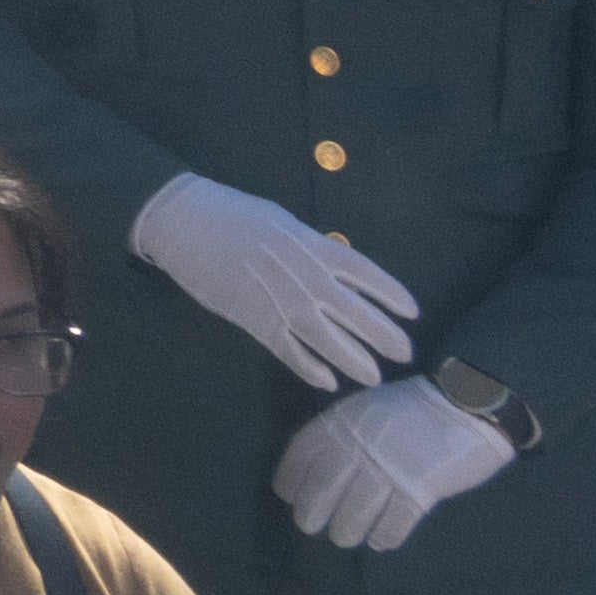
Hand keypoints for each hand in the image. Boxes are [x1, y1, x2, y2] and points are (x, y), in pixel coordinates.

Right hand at [133, 173, 425, 388]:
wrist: (184, 222)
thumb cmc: (232, 214)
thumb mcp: (281, 222)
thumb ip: (310, 247)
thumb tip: (334, 268)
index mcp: (314, 247)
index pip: (367, 276)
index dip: (392, 295)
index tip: (411, 312)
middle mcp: (308, 279)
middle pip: (360, 316)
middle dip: (386, 338)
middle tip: (403, 353)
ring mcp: (284, 304)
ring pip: (332, 342)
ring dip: (357, 362)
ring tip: (373, 376)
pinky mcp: (258, 322)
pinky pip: (292, 353)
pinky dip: (312, 369)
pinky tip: (327, 381)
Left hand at [272, 367, 514, 549]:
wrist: (465, 403)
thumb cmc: (412, 408)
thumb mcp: (365, 408)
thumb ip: (343, 433)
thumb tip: (317, 466)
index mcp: (343, 422)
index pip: (303, 454)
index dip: (291, 479)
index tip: (288, 496)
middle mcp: (361, 446)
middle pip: (324, 487)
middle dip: (311, 512)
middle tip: (309, 527)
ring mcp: (391, 468)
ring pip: (356, 509)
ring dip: (345, 529)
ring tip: (342, 538)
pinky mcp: (422, 489)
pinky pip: (396, 521)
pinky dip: (385, 535)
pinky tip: (379, 542)